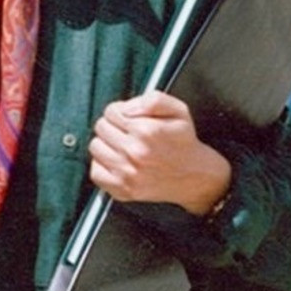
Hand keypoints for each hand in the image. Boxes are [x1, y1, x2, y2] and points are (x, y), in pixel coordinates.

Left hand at [88, 91, 231, 215]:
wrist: (195, 176)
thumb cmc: (183, 141)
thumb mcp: (178, 110)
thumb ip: (153, 100)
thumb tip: (126, 108)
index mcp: (147, 131)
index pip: (111, 111)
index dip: (119, 111)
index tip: (129, 118)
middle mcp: (135, 153)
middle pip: (101, 127)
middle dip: (112, 125)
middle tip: (127, 132)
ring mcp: (128, 173)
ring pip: (95, 147)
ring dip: (106, 144)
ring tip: (122, 146)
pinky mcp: (123, 190)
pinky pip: (95, 172)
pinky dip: (102, 165)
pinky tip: (116, 161)